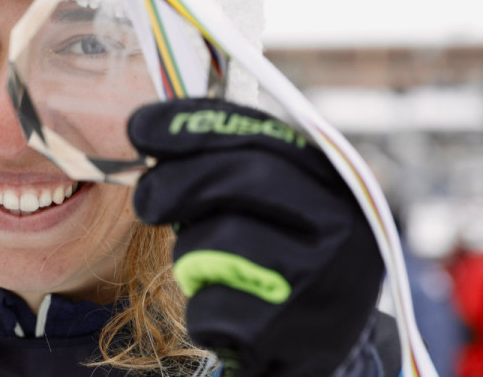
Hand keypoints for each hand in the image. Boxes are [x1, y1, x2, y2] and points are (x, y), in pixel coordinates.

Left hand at [128, 98, 383, 376]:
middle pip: (242, 178)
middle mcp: (343, 227)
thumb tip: (149, 127)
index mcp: (337, 185)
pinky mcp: (288, 333)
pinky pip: (211, 306)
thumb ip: (229, 163)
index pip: (262, 136)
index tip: (139, 128)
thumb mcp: (274, 209)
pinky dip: (202, 310)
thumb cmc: (277, 267)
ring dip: (193, 257)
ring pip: (218, 243)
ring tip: (214, 272)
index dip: (193, 127)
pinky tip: (229, 316)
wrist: (318, 356)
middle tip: (145, 200)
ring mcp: (321, 282)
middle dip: (177, 183)